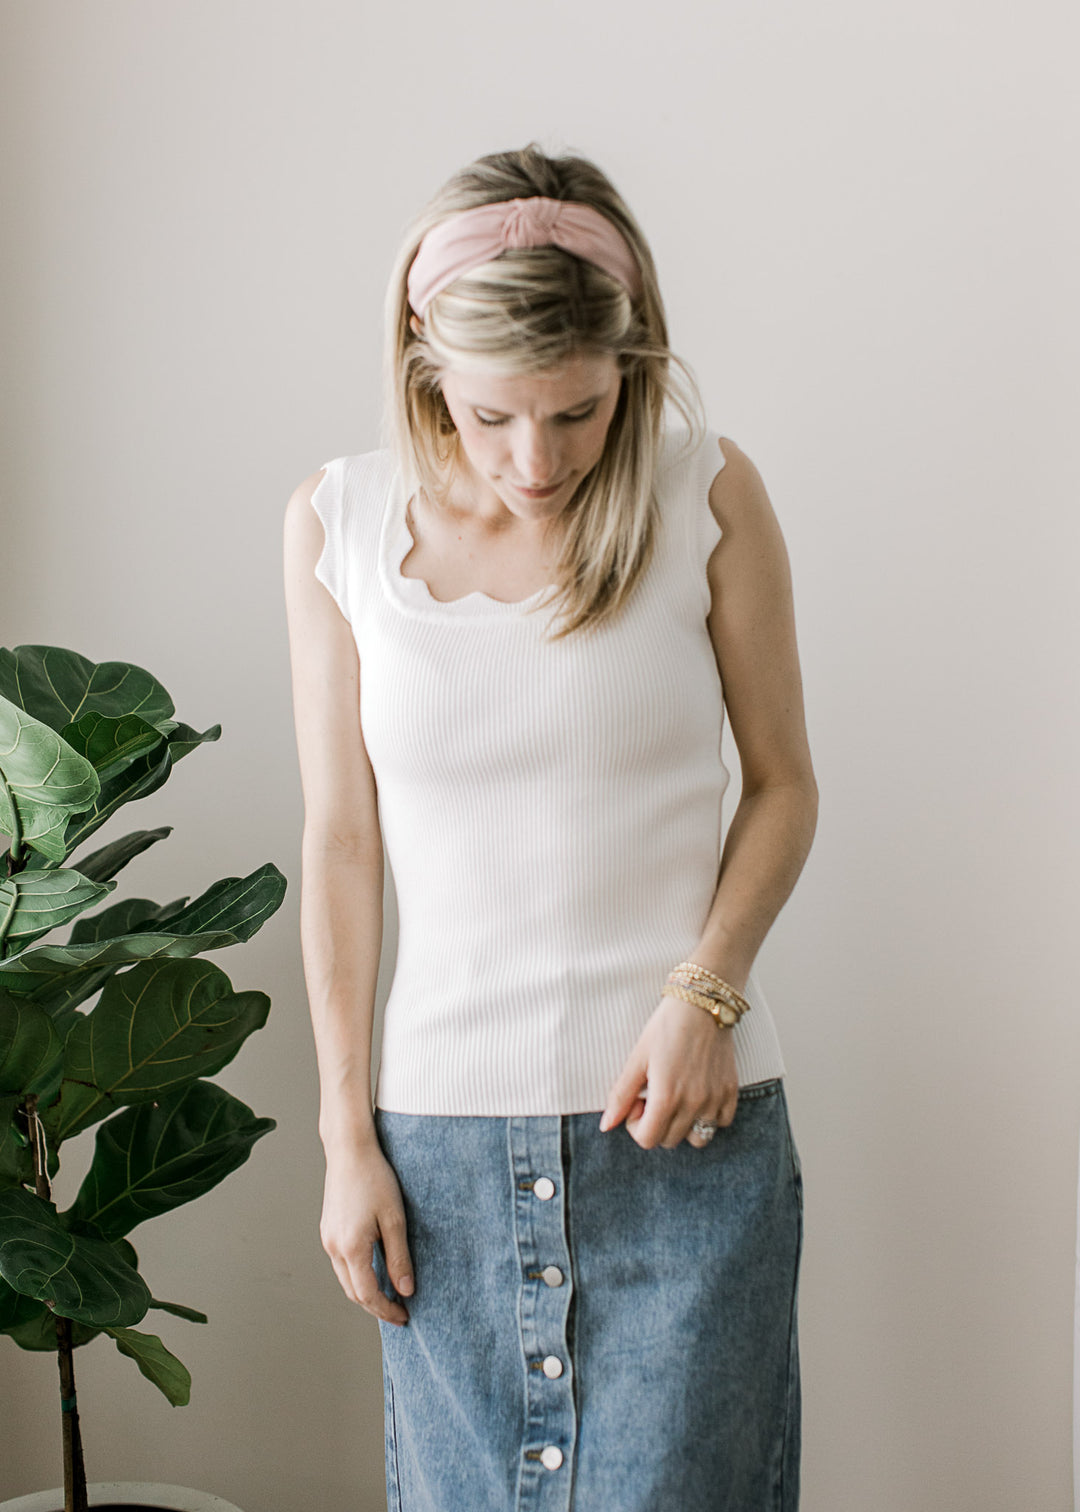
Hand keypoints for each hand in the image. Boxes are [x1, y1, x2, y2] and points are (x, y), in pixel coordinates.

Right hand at [320, 1135, 413, 1325]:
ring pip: (345, 1279)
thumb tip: (406, 1290)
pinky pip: (341, 1263)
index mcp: (350, 1247)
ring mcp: (327, 1238)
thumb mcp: (395, 1219)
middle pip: (353, 1292)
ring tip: (389, 1294)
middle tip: (399, 1311)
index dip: (386, 1310)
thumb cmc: (375, 1178)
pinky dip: (357, 1274)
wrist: (350, 1150)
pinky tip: (374, 1270)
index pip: (367, 1294)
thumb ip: (399, 1258)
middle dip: (375, 1306)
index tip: (404, 1316)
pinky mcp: (328, 1229)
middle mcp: (333, 1247)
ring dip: (365, 1291)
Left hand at [599, 996, 739, 1149]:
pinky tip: (698, 1095)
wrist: (701, 1003)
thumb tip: (606, 1126)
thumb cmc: (665, 1028)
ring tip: (677, 1100)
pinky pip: (722, 1122)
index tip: (638, 1100)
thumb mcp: (637, 1058)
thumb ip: (620, 1095)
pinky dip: (709, 1117)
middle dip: (656, 1124)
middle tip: (654, 1095)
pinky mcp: (731, 1091)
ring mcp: (715, 1099)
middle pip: (669, 1140)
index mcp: (666, 1098)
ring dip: (683, 1127)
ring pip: (698, 1139)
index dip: (635, 1124)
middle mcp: (693, 1104)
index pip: (647, 1140)